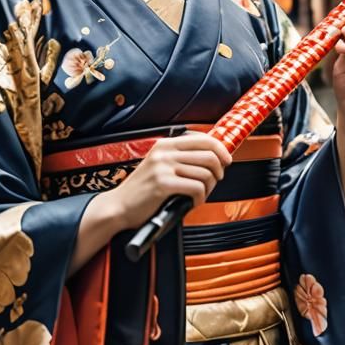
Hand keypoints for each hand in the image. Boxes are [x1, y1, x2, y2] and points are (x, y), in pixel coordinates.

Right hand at [106, 132, 231, 229]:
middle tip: (215, 181)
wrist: (119, 206)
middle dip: (219, 170)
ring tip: (200, 194)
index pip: (204, 139)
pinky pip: (196, 188)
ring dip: (209, 188)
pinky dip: (200, 198)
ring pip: (206, 173)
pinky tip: (192, 201)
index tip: (226, 160)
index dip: (221, 150)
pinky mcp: (163, 185)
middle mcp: (164, 153)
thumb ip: (179, 158)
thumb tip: (211, 157)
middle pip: (209, 155)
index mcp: (165, 144)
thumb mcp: (158, 165)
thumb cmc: (140, 190)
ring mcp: (163, 168)